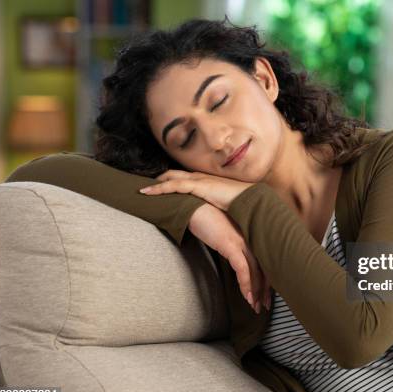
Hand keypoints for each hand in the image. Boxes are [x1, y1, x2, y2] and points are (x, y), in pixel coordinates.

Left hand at [139, 169, 254, 210]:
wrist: (250, 200)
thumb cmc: (242, 203)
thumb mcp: (225, 204)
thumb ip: (216, 206)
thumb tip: (213, 216)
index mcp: (207, 181)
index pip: (185, 178)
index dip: (172, 180)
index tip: (160, 185)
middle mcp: (201, 177)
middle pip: (174, 175)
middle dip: (160, 178)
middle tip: (146, 185)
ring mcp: (198, 180)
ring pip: (170, 178)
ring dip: (155, 183)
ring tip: (141, 190)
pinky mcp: (197, 186)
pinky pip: (172, 185)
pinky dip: (159, 188)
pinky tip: (147, 192)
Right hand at [189, 202, 270, 312]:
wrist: (193, 207)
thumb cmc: (206, 220)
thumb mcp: (222, 235)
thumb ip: (231, 247)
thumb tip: (234, 260)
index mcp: (249, 236)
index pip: (263, 262)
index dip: (266, 280)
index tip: (265, 295)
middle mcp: (250, 239)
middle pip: (263, 268)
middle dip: (264, 290)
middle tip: (264, 306)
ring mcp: (241, 241)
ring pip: (255, 272)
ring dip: (255, 292)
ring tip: (254, 307)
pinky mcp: (231, 245)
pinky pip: (242, 269)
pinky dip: (246, 284)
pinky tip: (246, 297)